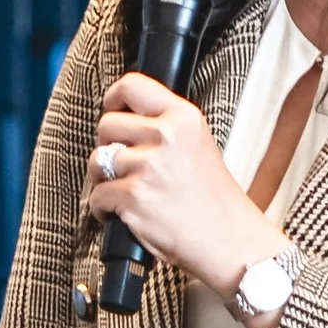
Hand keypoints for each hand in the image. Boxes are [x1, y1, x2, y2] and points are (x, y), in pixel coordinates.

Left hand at [86, 72, 280, 298]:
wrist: (231, 242)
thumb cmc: (215, 201)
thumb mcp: (199, 145)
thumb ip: (166, 127)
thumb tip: (126, 119)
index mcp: (183, 118)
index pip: (133, 86)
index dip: (114, 98)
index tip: (112, 110)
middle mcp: (166, 137)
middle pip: (107, 125)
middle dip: (107, 146)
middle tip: (123, 165)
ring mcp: (148, 167)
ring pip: (96, 162)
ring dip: (103, 180)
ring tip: (126, 193)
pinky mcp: (133, 197)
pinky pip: (97, 196)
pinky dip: (103, 209)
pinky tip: (123, 214)